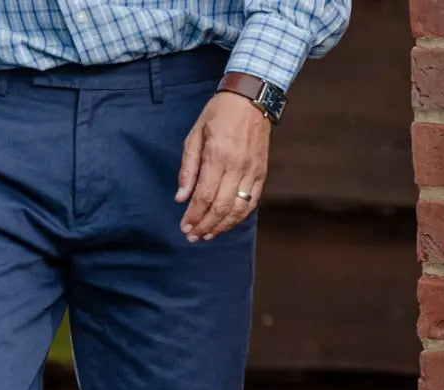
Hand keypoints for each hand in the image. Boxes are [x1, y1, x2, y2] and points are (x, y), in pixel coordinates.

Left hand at [176, 90, 270, 241]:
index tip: (184, 227)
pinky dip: (238, 217)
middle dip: (205, 226)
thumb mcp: (195, 135)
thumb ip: (188, 169)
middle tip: (193, 236)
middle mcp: (237, 166)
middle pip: (220, 207)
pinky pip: (251, 203)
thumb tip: (181, 198)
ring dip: (221, 226)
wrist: (252, 98)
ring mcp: (252, 171)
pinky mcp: (261, 174)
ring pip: (237, 209)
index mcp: (217, 155)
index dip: (194, 216)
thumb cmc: (219, 114)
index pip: (204, 196)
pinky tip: (226, 224)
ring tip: (208, 235)